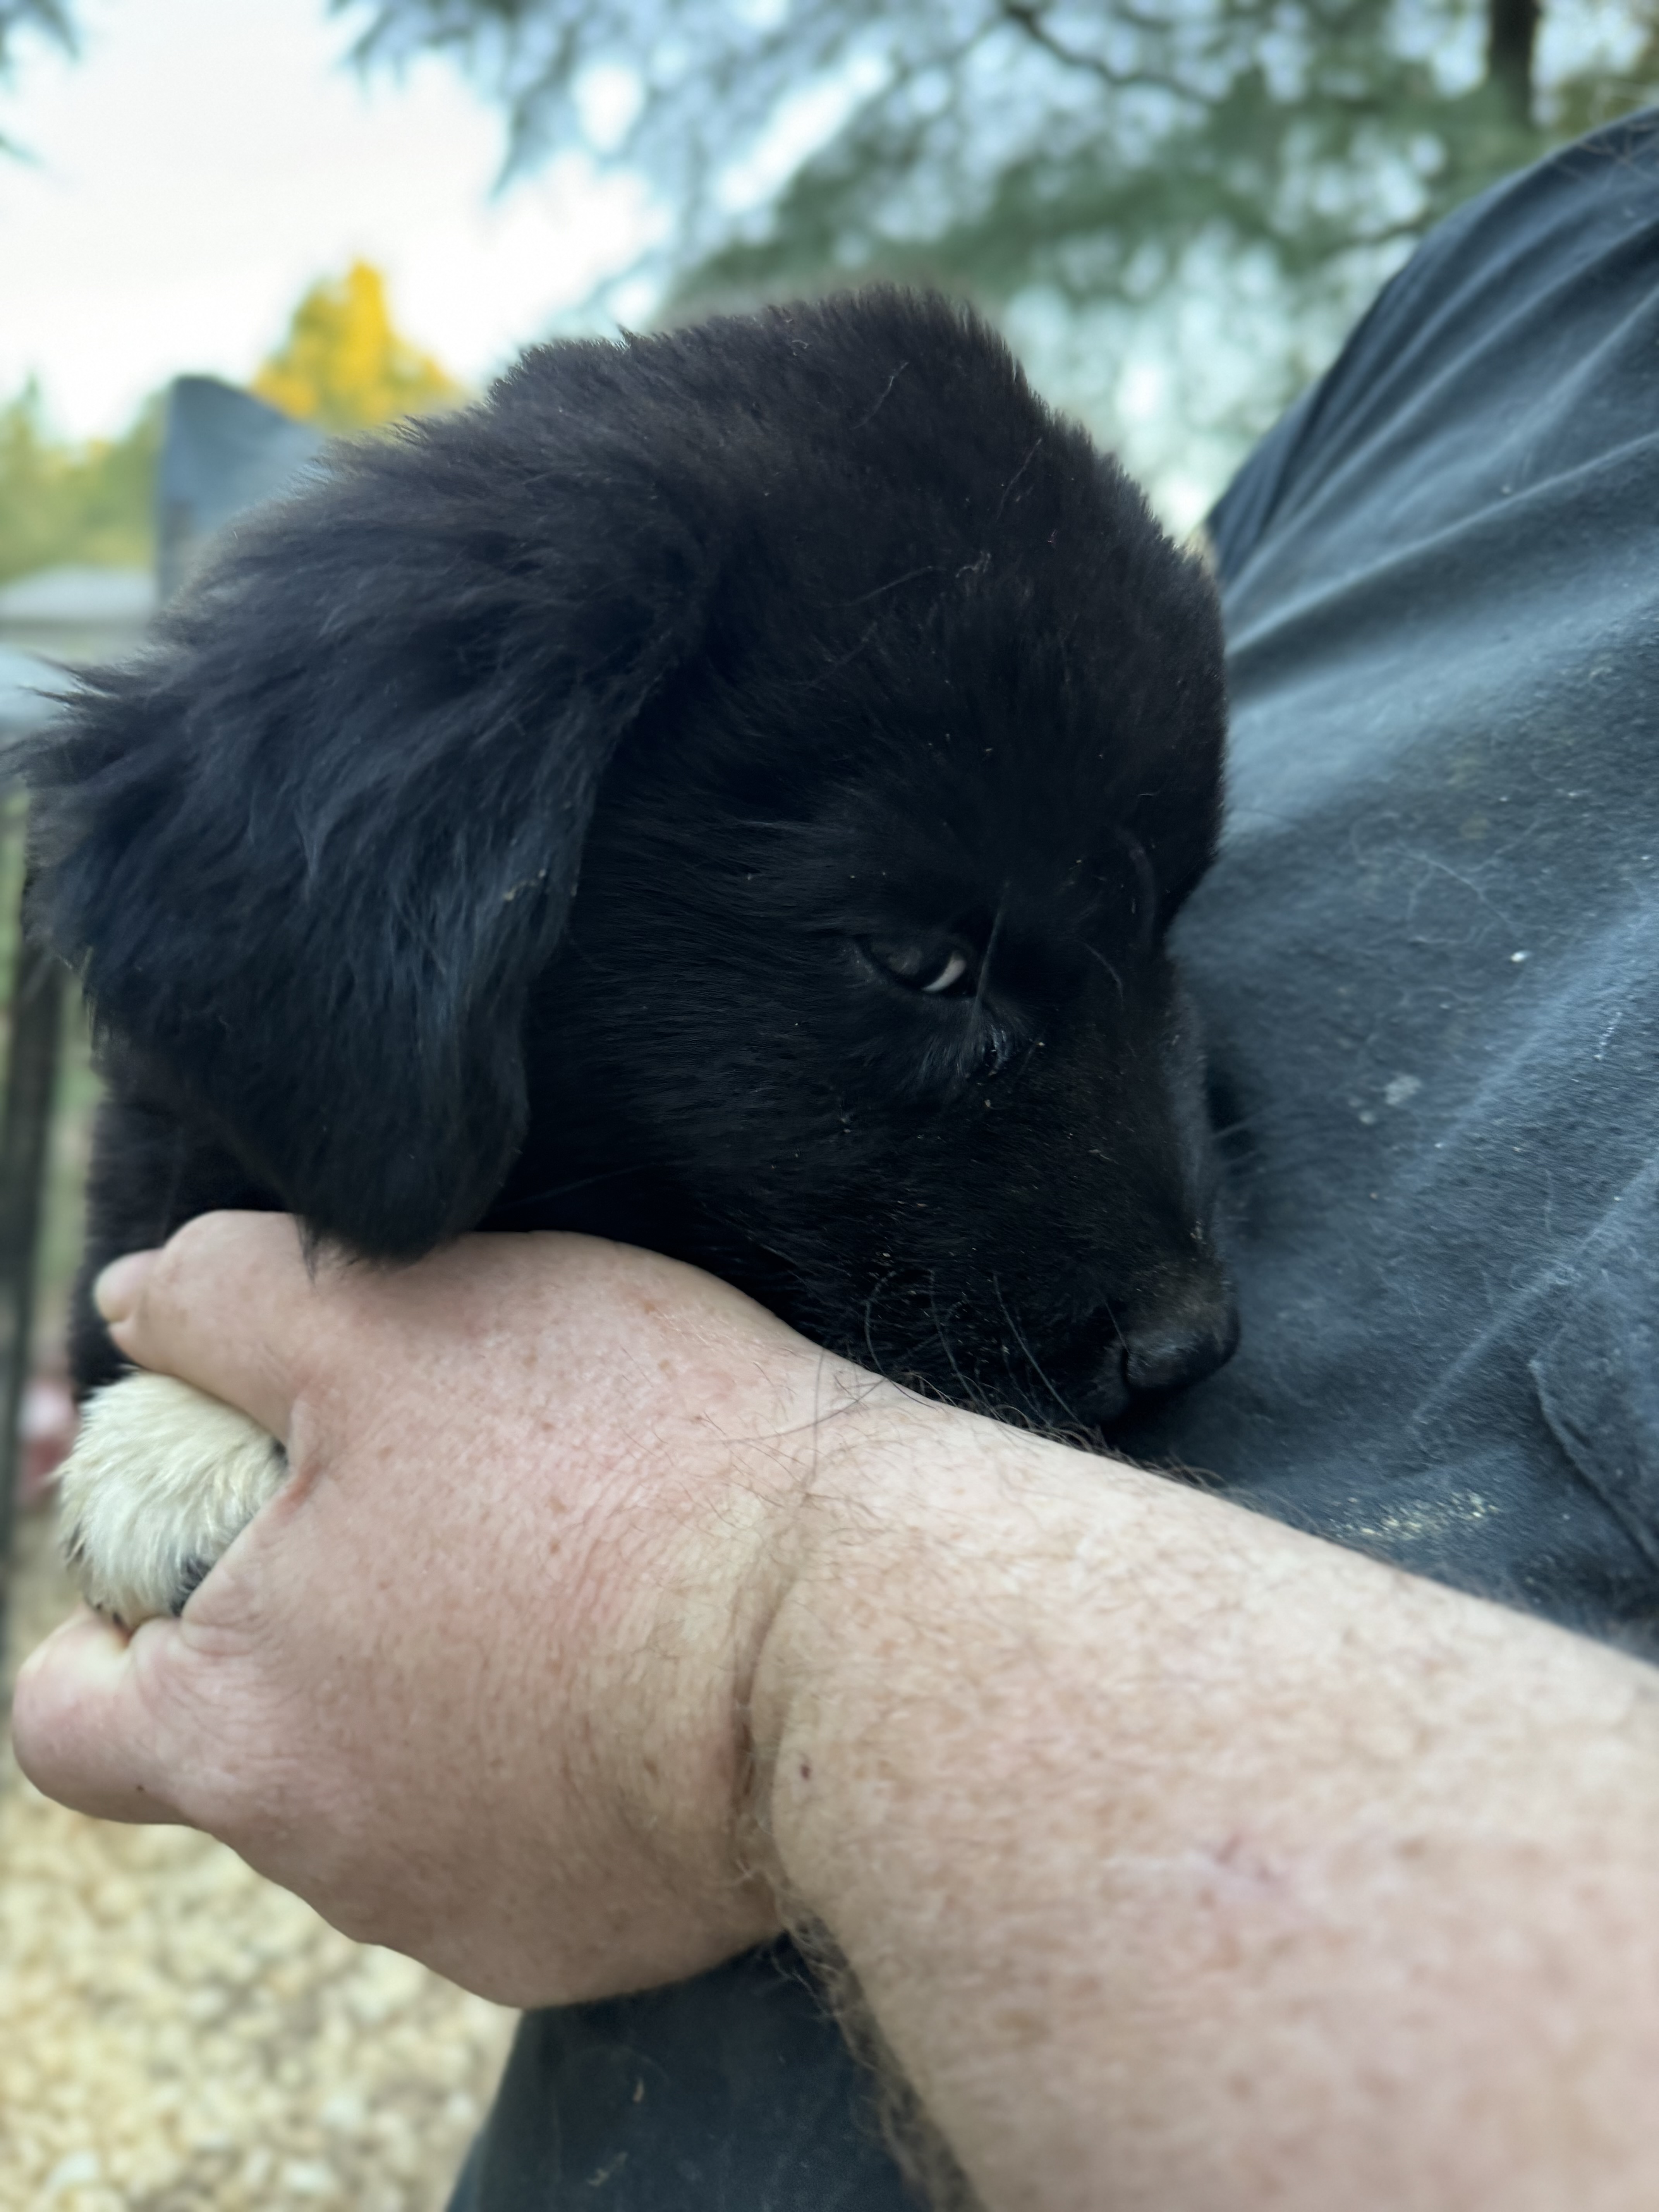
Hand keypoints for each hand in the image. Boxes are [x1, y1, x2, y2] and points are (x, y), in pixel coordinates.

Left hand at [13, 1215, 869, 2004]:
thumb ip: (222, 1296)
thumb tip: (143, 1302)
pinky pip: (535, 1835)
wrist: (857, 1628)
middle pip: (258, 1738)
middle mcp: (339, 1864)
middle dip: (315, 1623)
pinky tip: (641, 1660)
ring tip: (567, 1567)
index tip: (213, 1545)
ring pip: (404, 1784)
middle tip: (443, 1506)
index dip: (112, 1620)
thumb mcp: (389, 1316)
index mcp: (242, 1740)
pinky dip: (559, 1752)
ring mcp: (478, 1918)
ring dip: (447, 1682)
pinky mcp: (600, 1937)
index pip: (72, 1717)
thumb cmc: (618, 1461)